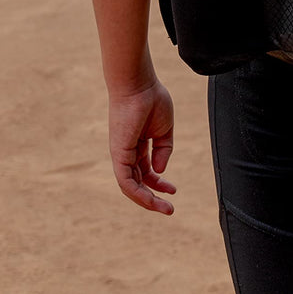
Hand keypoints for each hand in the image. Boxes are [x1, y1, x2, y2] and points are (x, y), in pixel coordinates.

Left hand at [107, 80, 175, 214]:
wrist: (139, 84)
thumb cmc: (151, 99)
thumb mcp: (165, 129)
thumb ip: (164, 150)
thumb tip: (160, 170)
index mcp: (137, 145)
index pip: (146, 170)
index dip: (159, 183)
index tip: (174, 190)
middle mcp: (126, 152)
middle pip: (139, 182)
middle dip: (154, 197)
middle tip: (170, 209)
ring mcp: (121, 154)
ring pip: (131, 187)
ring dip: (147, 200)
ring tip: (165, 209)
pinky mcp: (119, 154)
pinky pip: (125, 180)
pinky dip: (137, 192)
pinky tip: (151, 198)